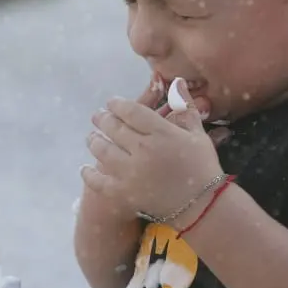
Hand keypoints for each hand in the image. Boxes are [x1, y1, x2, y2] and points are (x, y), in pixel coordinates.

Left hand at [84, 80, 224, 222]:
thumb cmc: (202, 166)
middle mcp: (142, 150)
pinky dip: (89, 173)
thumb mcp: (197, 133)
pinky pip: (99, 181)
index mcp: (161, 133)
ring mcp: (130, 173)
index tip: (111, 102)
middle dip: (102, 119)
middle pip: (114, 128)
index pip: (130, 111)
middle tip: (97, 116)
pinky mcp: (124, 193)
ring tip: (91, 137)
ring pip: (102, 151)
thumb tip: (176, 81)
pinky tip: (85, 168)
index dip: (117, 104)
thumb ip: (185, 106)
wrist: (202, 206)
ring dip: (94, 141)